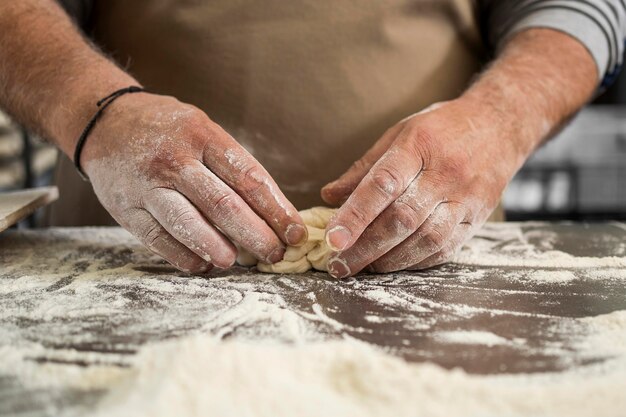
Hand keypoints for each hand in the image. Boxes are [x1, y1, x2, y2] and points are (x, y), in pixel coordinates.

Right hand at [81, 93, 306, 272]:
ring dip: (217, 249)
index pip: (248, 178)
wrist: (105, 122)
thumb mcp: (203, 130)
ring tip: (236, 262)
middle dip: (255, 235)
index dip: (276, 210)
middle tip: (276, 254)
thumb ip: (230, 166)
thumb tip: (270, 213)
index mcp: (203, 137)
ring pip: (188, 224)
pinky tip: (202, 265)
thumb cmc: (167, 130)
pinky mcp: (126, 209)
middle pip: (223, 205)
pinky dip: (184, 256)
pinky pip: (158, 239)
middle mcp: (176, 160)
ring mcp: (148, 185)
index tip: (295, 233)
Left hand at [321, 98, 523, 277]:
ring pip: (425, 239)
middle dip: (366, 248)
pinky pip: (445, 249)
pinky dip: (415, 261)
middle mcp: (444, 174)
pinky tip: (394, 264)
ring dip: (389, 260)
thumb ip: (364, 168)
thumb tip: (329, 196)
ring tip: (363, 267)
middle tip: (339, 265)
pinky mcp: (476, 218)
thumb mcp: (399, 134)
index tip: (332, 239)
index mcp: (418, 146)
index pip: (383, 185)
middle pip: (402, 219)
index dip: (355, 214)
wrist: (500, 127)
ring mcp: (464, 199)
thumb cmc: (441, 130)